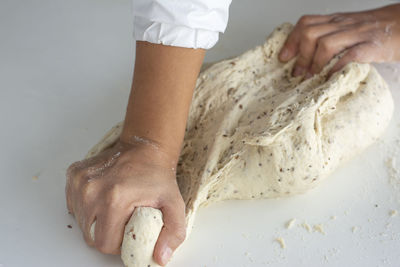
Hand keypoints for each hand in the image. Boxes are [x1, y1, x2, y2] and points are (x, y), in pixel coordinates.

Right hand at [65, 140, 185, 265]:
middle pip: (90, 235)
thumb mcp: (174, 204)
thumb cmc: (157, 175)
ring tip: (115, 207)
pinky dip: (88, 207)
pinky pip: (75, 206)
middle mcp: (92, 190)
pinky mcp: (74, 176)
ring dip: (97, 221)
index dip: (118, 244)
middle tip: (124, 219)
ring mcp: (80, 182)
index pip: (105, 244)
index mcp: (114, 199)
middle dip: (107, 234)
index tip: (129, 231)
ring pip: (81, 222)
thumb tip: (160, 257)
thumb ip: (173, 233)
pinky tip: (104, 197)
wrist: (145, 148)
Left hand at [279, 4, 399, 77]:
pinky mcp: (372, 46)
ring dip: (314, 63)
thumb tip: (307, 59)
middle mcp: (343, 25)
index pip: (306, 23)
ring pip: (326, 43)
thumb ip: (330, 37)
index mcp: (336, 20)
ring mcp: (358, 34)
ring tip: (311, 77)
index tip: (283, 57)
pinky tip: (330, 77)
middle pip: (310, 33)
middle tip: (297, 73)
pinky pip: (350, 55)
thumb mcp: (349, 29)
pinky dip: (336, 67)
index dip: (291, 40)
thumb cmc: (377, 31)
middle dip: (300, 56)